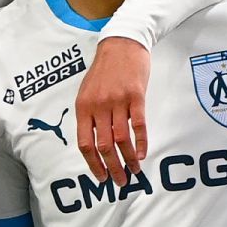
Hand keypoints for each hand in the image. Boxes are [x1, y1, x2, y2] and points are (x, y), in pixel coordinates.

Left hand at [75, 37, 150, 184]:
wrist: (121, 44)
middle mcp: (99, 106)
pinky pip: (139, 125)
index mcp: (84, 108)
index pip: (85, 144)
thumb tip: (94, 144)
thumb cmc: (104, 70)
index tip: (101, 177)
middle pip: (104, 146)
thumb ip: (89, 116)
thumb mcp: (87, 92)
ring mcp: (118, 101)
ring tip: (134, 170)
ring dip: (128, 159)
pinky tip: (143, 154)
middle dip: (112, 167)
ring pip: (122, 139)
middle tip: (119, 182)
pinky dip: (141, 142)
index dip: (93, 164)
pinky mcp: (136, 96)